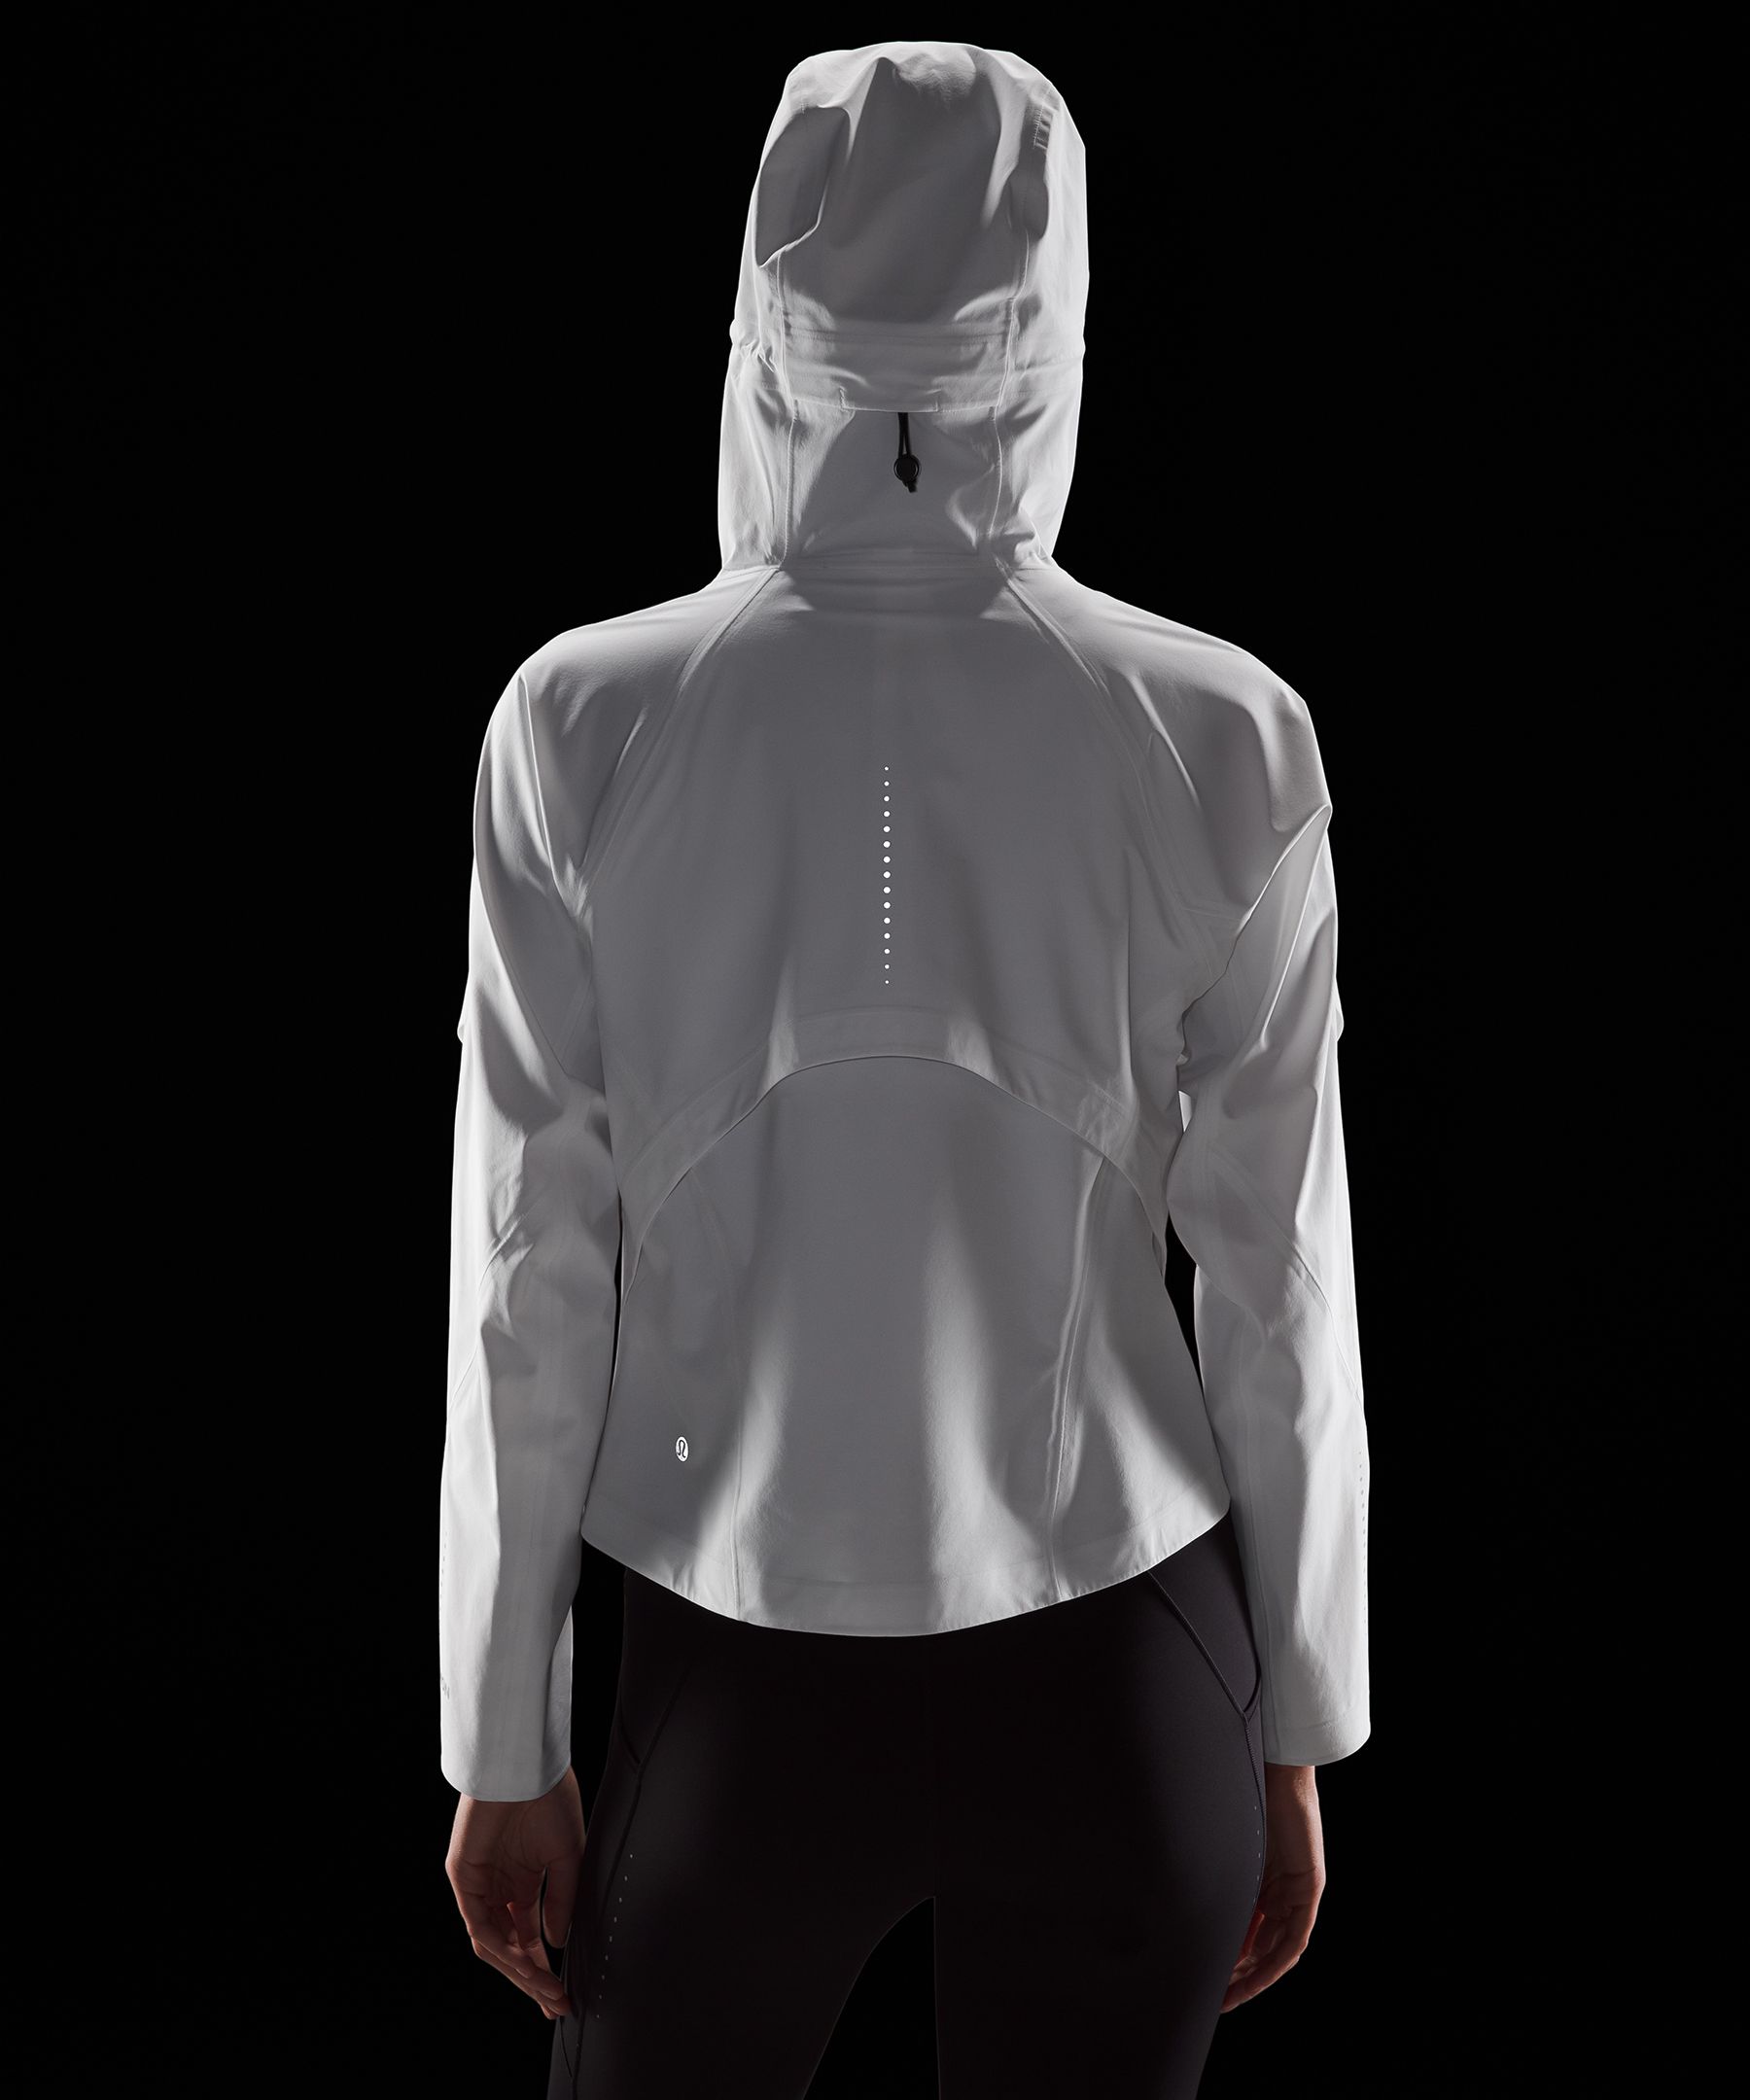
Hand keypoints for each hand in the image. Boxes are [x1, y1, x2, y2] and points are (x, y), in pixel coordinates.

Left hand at [446, 1768, 586, 2019]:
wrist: (527, 1765)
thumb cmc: (549, 1798)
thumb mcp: (567, 1855)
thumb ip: (561, 1900)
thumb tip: (554, 1942)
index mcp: (522, 1882)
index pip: (528, 1937)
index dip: (544, 1968)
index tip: (563, 1995)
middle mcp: (498, 1888)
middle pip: (510, 1948)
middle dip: (532, 1979)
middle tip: (555, 2003)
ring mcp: (479, 1884)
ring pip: (493, 1943)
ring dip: (519, 1970)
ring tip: (546, 1989)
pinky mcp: (463, 1877)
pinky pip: (480, 1923)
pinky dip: (502, 1947)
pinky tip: (526, 1962)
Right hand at [1221, 1761, 1324, 2010]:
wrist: (1276, 1770)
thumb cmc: (1248, 1795)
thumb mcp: (1230, 1848)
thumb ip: (1221, 1878)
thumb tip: (1189, 1902)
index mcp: (1263, 1880)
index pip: (1249, 1930)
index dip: (1232, 1958)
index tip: (1211, 1979)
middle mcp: (1282, 1890)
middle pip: (1264, 1946)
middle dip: (1242, 1975)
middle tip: (1218, 1997)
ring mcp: (1298, 1890)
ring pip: (1279, 1947)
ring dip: (1257, 1973)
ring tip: (1231, 1993)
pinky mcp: (1310, 1887)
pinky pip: (1295, 1935)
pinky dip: (1277, 1957)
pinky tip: (1258, 1973)